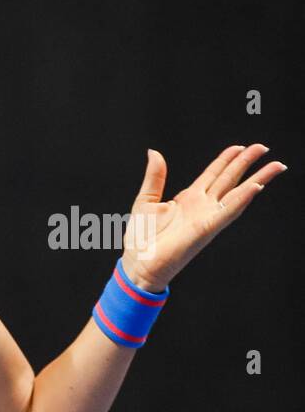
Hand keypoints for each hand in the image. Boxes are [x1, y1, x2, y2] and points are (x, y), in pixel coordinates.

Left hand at [121, 144, 286, 290]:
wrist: (138, 265)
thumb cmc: (141, 239)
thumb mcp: (146, 200)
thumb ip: (155, 177)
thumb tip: (154, 152)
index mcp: (188, 199)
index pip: (213, 174)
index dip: (227, 160)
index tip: (240, 147)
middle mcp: (202, 206)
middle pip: (229, 179)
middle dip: (246, 163)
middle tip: (262, 147)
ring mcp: (206, 217)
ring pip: (237, 194)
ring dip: (257, 179)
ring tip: (275, 166)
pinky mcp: (206, 229)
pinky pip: (227, 212)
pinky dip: (241, 200)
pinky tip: (255, 187)